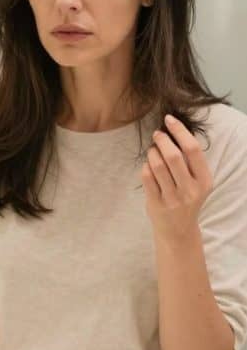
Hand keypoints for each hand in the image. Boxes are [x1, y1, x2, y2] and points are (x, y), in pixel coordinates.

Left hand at [141, 114, 212, 240]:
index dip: (180, 131)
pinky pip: (147, 177)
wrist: (178, 230)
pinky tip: (148, 165)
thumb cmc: (186, 199)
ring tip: (152, 150)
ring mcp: (173, 198)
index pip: (193, 150)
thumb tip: (173, 130)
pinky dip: (145, 166)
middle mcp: (190, 190)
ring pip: (157, 166)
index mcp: (204, 181)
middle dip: (163, 140)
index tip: (169, 120)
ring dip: (152, 153)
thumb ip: (190, 162)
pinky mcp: (156, 204)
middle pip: (174, 156)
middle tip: (157, 134)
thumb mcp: (197, 183)